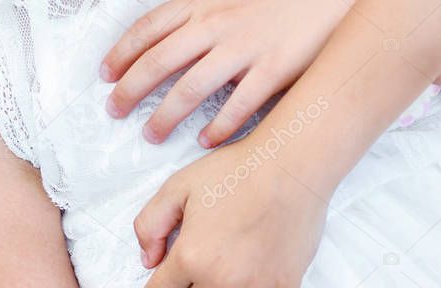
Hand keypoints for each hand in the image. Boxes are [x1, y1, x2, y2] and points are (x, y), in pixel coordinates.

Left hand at [100, 0, 372, 146]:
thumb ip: (200, 6)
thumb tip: (167, 30)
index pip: (149, 27)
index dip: (122, 53)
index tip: (105, 75)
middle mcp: (217, 21)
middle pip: (160, 61)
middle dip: (131, 90)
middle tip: (114, 111)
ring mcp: (245, 47)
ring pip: (190, 89)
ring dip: (165, 116)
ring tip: (150, 134)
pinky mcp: (272, 71)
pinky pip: (236, 107)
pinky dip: (216, 127)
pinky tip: (205, 141)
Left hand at [136, 133, 327, 286]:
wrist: (291, 166)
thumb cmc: (242, 170)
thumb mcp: (180, 184)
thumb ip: (151, 223)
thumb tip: (148, 257)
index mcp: (192, 257)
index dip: (161, 283)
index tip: (166, 277)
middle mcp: (221, 280)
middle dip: (189, 283)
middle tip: (201, 260)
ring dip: (217, 285)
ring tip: (226, 260)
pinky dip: (251, 285)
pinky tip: (251, 266)